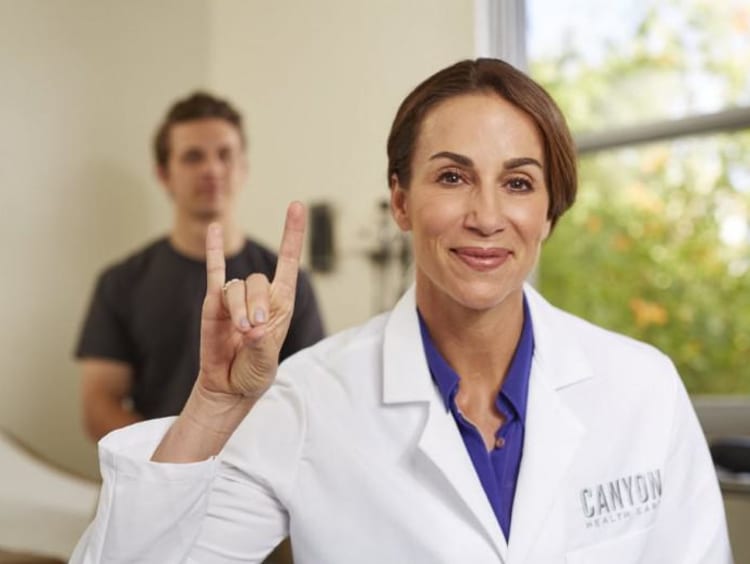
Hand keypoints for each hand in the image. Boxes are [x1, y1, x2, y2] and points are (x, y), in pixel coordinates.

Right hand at [198, 202, 305, 400]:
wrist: (229, 385)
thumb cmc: (254, 372)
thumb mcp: (265, 364)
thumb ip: (261, 345)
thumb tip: (253, 328)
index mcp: (281, 304)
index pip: (289, 262)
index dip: (292, 235)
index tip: (297, 206)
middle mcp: (260, 296)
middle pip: (258, 281)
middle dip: (255, 304)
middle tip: (253, 330)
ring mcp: (236, 298)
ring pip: (235, 287)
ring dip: (237, 308)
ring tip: (240, 333)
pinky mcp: (213, 303)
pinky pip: (213, 272)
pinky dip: (213, 251)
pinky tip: (214, 229)